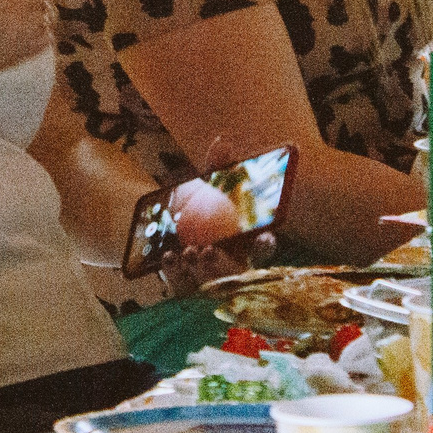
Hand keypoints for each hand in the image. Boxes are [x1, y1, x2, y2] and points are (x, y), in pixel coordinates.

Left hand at [152, 175, 272, 296]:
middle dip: (224, 264)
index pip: (262, 250)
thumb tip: (220, 142)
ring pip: (209, 285)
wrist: (168, 231)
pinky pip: (182, 287)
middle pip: (235, 274)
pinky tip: (169, 256)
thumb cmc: (199, 211)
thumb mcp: (208, 190)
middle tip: (210, 248)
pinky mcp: (186, 290)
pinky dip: (175, 272)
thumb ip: (216, 170)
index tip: (264, 236)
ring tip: (189, 251)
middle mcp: (231, 268)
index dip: (265, 246)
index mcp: (244, 245)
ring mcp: (209, 282)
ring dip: (200, 268)